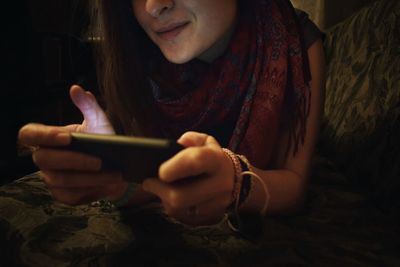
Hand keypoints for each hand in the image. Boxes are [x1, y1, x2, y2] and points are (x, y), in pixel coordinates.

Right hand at [18, 85, 126, 204]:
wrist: (116, 166)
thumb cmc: (103, 142)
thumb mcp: (100, 123)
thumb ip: (88, 106)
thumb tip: (76, 88)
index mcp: (49, 138)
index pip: (29, 134)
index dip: (44, 136)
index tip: (68, 138)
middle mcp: (44, 159)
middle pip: (44, 160)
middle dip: (74, 160)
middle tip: (99, 160)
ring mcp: (51, 179)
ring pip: (61, 180)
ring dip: (89, 178)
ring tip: (113, 174)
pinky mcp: (63, 195)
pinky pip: (71, 195)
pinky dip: (91, 190)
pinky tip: (107, 185)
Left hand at [142, 131, 234, 225]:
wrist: (236, 179)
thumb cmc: (212, 157)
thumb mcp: (205, 141)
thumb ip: (190, 139)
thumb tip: (178, 145)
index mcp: (216, 160)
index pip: (194, 163)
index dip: (174, 167)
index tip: (160, 171)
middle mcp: (220, 184)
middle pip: (181, 196)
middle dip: (159, 189)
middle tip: (148, 182)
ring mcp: (217, 204)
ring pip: (179, 209)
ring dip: (164, 199)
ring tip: (162, 188)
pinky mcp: (212, 218)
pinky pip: (183, 217)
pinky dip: (173, 208)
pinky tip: (173, 198)